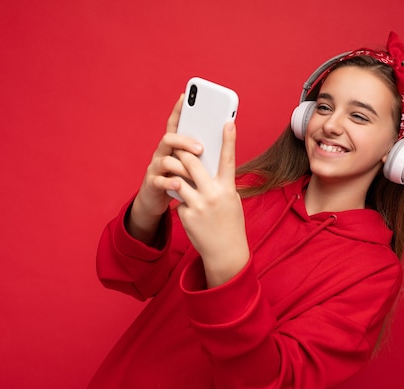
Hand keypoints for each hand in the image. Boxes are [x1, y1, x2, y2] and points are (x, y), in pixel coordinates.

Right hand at [128, 94, 203, 243]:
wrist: (156, 200)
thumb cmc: (180, 180)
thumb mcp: (191, 165)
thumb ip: (202, 154)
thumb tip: (223, 139)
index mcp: (173, 146)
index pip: (175, 124)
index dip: (178, 110)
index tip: (184, 96)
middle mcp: (162, 153)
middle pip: (169, 139)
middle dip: (184, 141)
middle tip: (201, 148)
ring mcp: (155, 168)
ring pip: (164, 160)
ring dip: (180, 164)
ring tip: (193, 170)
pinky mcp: (151, 184)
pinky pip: (158, 181)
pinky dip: (169, 182)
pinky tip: (179, 184)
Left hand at [175, 122, 249, 287]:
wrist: (225, 252)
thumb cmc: (230, 224)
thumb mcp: (230, 201)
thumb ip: (220, 183)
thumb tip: (205, 167)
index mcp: (228, 188)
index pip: (229, 159)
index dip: (229, 139)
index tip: (228, 122)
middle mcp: (214, 194)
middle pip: (193, 163)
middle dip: (183, 152)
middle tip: (178, 145)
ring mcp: (199, 204)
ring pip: (179, 178)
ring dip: (174, 170)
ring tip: (173, 166)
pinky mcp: (186, 215)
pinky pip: (178, 198)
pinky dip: (180, 198)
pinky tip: (187, 208)